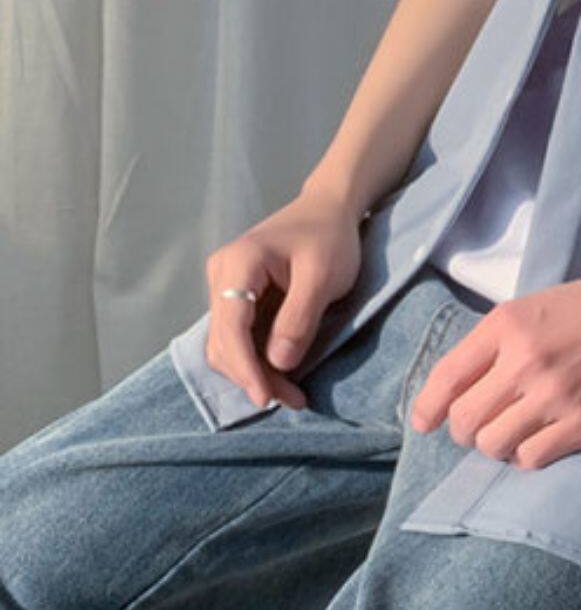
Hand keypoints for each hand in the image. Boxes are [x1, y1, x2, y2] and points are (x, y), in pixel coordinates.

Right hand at [204, 186, 363, 410]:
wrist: (329, 209)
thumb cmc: (330, 237)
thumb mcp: (324, 277)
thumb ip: (299, 319)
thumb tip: (278, 364)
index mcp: (239, 264)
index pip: (231, 327)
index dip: (245, 368)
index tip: (266, 398)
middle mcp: (221, 275)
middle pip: (224, 341)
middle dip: (254, 376)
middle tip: (293, 401)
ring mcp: (224, 286)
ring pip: (227, 344)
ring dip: (255, 373)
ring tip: (292, 394)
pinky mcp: (236, 297)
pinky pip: (238, 336)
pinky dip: (257, 359)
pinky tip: (282, 374)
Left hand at [409, 271, 580, 469]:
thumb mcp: (535, 307)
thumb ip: (497, 342)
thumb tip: (459, 387)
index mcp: (506, 326)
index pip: (446, 377)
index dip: (427, 408)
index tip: (424, 424)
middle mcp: (523, 361)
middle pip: (465, 420)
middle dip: (466, 431)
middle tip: (483, 427)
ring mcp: (554, 396)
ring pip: (493, 445)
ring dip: (498, 445)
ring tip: (516, 434)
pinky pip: (531, 459)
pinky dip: (528, 456)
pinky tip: (542, 441)